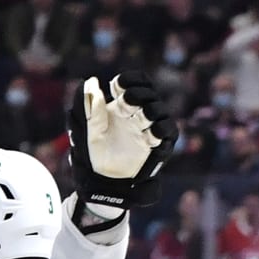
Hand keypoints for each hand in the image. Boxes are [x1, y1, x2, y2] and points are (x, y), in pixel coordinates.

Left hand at [66, 71, 177, 213]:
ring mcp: (148, 127)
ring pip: (158, 109)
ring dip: (151, 109)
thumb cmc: (96, 152)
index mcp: (121, 106)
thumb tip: (91, 81)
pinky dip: (161, 128)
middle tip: (127, 101)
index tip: (117, 86)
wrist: (104, 179)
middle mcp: (137, 113)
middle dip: (139, 94)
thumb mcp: (90, 130)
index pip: (135, 82)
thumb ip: (91, 107)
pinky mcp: (157, 142)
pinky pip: (167, 130)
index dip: (129, 80)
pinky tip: (152, 131)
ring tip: (141, 116)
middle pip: (147, 93)